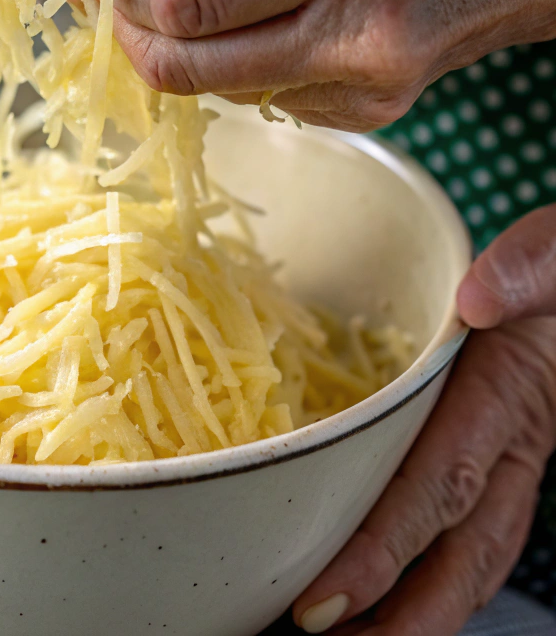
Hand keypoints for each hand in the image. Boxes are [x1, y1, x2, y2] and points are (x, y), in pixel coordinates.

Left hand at [292, 204, 555, 634]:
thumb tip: (480, 299)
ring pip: (465, 559)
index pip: (439, 490)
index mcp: (507, 404)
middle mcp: (510, 451)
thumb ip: (526, 270)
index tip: (325, 600)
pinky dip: (425, 572)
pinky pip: (463, 531)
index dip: (384, 552)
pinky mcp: (495, 463)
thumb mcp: (551, 257)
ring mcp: (508, 466)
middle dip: (393, 614)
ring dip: (408, 610)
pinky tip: (379, 591)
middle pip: (455, 555)